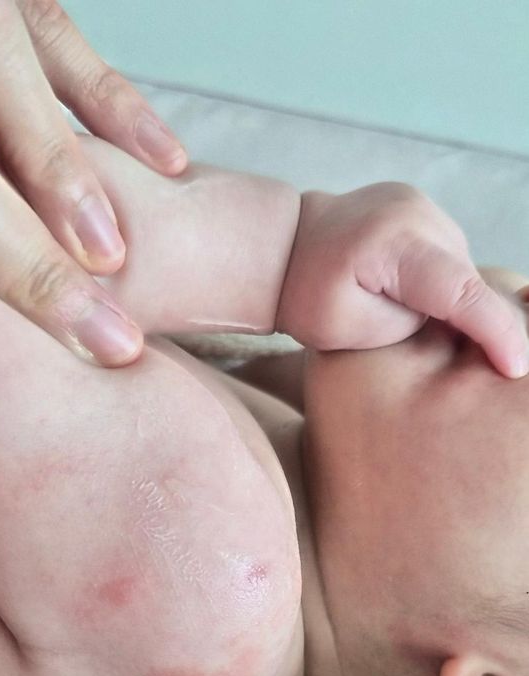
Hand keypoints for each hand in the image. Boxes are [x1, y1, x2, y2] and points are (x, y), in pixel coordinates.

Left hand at [276, 183, 528, 377]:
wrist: (278, 246)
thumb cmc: (300, 294)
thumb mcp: (343, 328)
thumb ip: (406, 326)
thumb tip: (450, 317)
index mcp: (393, 244)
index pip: (460, 291)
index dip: (495, 331)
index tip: (516, 365)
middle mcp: (415, 213)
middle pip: (462, 279)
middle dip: (458, 317)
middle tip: (412, 339)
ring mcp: (419, 203)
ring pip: (455, 267)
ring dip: (441, 297)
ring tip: (393, 309)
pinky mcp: (419, 206)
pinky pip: (443, 254)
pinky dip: (433, 280)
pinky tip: (402, 292)